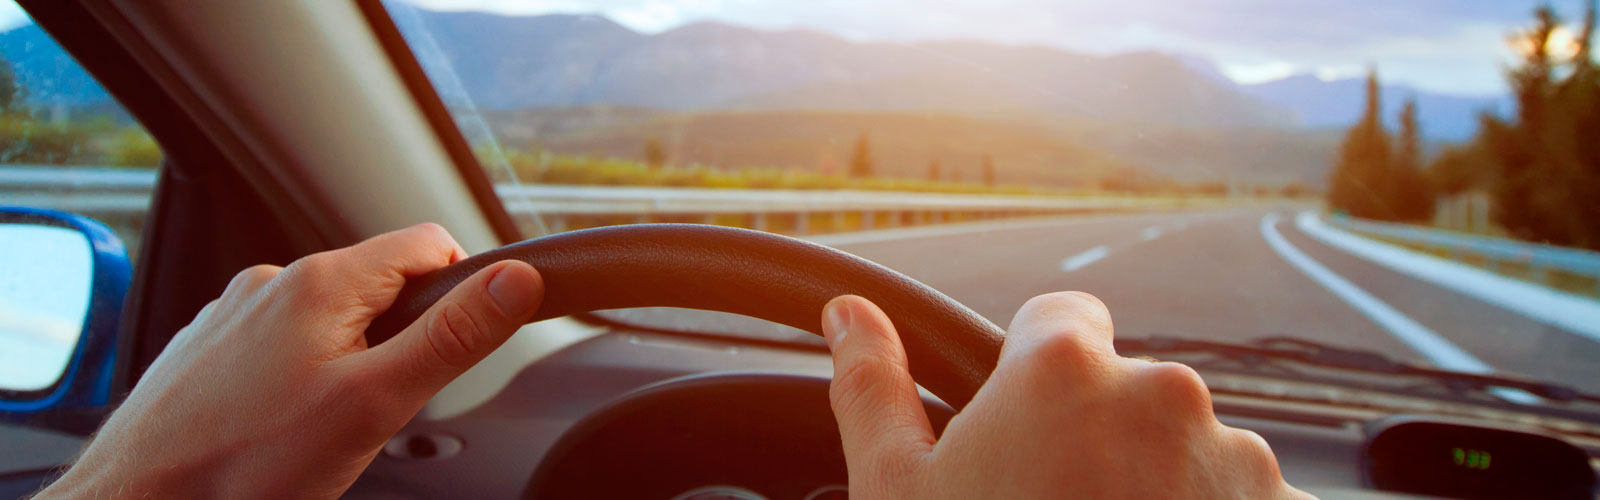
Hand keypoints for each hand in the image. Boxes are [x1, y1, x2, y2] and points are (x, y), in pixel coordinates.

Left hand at [38, 224, 543, 498]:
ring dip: (347, 362)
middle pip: (380, 286)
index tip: (453, 348)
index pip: (429, 243)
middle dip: (400, 341)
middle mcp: (274, 281)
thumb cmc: (245, 465)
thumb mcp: (376, 403)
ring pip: (329, 320)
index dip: (461, 290)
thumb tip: (517, 281)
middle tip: (378, 408)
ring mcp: (234, 313)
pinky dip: (297, 378)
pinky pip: (280, 346)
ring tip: (321, 428)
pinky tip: (278, 427)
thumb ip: (453, 338)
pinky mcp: (208, 349)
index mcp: (322, 280)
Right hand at [819, 292, 1310, 498]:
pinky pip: (1240, 499)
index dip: (1033, 374)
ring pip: (1187, 448)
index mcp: (1064, 368)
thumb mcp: (897, 491)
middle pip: (1126, 389)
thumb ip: (872, 387)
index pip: (1061, 318)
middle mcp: (1163, 392)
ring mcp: (1235, 457)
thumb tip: (849, 313)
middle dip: (1097, 437)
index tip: (1020, 431)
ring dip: (1158, 486)